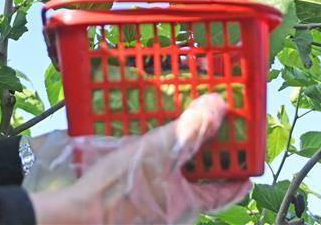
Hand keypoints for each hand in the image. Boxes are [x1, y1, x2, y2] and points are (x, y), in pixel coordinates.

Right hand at [27, 94, 250, 223]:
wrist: (72, 219)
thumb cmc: (118, 193)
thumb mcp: (161, 150)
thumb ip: (193, 128)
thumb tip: (220, 107)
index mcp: (190, 204)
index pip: (229, 189)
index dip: (242, 167)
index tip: (248, 147)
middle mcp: (174, 211)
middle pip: (200, 179)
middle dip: (205, 151)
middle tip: (207, 122)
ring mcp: (151, 209)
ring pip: (174, 177)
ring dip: (176, 151)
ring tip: (172, 123)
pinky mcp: (128, 203)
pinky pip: (149, 178)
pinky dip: (151, 159)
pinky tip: (138, 140)